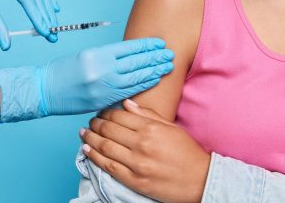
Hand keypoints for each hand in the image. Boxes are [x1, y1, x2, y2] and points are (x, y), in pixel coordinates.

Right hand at [0, 38, 173, 122]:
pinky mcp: (102, 100)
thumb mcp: (85, 56)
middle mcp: (102, 69)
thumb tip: (131, 56)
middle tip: (169, 54)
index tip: (159, 43)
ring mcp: (103, 86)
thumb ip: (107, 56)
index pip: (129, 48)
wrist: (44, 91)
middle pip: (135, 62)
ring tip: (167, 66)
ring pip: (135, 77)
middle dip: (155, 58)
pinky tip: (153, 80)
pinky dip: (142, 85)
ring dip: (153, 71)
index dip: (147, 45)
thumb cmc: (63, 71)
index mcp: (97, 54)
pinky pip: (127, 92)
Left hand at [81, 99, 209, 202]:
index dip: (106, 113)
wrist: (200, 180)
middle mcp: (142, 144)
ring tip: (84, 133)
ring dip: (91, 138)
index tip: (101, 113)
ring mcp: (136, 163)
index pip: (119, 116)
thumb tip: (127, 104)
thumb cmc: (188, 153)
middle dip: (95, 124)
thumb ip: (148, 114)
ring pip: (105, 147)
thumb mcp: (171, 127)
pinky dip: (94, 157)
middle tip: (90, 122)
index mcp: (151, 128)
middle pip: (109, 129)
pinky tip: (87, 150)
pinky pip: (108, 166)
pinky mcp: (134, 180)